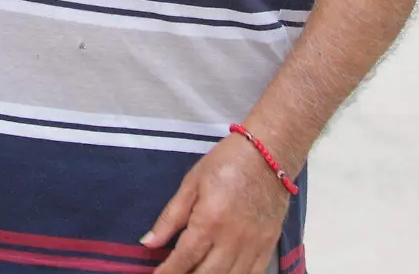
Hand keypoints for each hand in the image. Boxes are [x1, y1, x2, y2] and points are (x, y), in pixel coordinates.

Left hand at [142, 136, 292, 273]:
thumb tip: (148, 242)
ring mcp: (254, 245)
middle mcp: (233, 239)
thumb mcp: (191, 184)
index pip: (185, 257)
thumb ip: (170, 217)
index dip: (169, 272)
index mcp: (210, 221)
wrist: (269, 155)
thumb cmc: (226, 163)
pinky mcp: (269, 246)